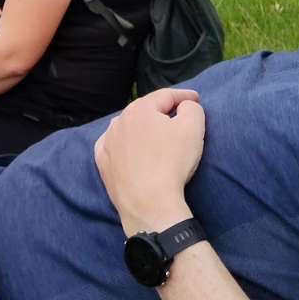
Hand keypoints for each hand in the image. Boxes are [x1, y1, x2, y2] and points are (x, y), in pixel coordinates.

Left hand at [94, 88, 203, 236]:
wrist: (149, 203)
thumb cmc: (172, 162)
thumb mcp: (192, 128)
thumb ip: (191, 108)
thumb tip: (184, 106)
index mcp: (139, 110)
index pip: (165, 96)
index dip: (184, 96)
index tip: (196, 99)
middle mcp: (118, 122)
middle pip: (145, 111)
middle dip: (161, 111)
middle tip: (177, 116)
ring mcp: (107, 143)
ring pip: (127, 128)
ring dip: (141, 128)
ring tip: (155, 134)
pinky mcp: (102, 164)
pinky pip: (115, 148)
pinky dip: (125, 146)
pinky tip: (130, 150)